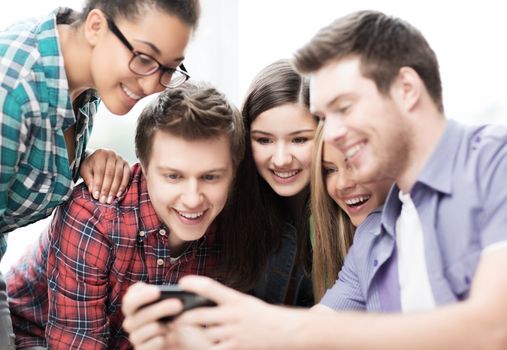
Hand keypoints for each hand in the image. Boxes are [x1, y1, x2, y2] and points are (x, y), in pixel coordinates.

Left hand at [80, 149, 129, 203]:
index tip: (96, 196)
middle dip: (106, 189)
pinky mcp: (127, 164)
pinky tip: (118, 194)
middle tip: (103, 200)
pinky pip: (126, 176)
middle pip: (110, 174)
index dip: (98, 184)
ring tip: (110, 199)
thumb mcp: (85, 170)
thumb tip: (93, 191)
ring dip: (114, 189)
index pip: (99, 171)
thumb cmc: (91, 165)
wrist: (100, 158)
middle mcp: (112, 155)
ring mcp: (121, 159)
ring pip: (118, 176)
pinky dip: (123, 186)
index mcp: (100, 154)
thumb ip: (89, 180)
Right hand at [122, 283, 210, 349]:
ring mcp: (136, 337)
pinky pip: (143, 347)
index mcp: (136, 306)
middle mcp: (132, 321)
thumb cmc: (178, 317)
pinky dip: (154, 342)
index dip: (141, 294)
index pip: (130, 299)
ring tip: (174, 325)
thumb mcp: (175, 304)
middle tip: (178, 305)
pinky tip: (165, 338)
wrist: (182, 340)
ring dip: (157, 327)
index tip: (157, 291)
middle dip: (158, 308)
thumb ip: (171, 296)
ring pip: (139, 332)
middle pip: (138, 317)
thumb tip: (176, 297)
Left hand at [177, 276, 306, 349]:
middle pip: (199, 315)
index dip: (194, 283)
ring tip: (178, 334)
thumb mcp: (243, 301)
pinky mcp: (235, 348)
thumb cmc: (260, 315)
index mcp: (235, 299)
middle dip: (182, 318)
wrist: (284, 330)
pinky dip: (202, 349)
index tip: (181, 282)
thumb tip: (198, 303)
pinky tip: (195, 347)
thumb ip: (223, 301)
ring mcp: (234, 333)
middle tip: (172, 319)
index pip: (211, 287)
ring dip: (189, 336)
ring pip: (202, 335)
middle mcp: (233, 315)